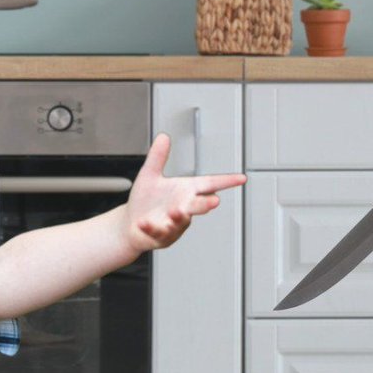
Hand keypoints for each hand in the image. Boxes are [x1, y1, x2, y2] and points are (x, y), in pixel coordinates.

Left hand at [123, 133, 246, 252]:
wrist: (130, 225)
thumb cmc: (145, 201)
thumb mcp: (150, 175)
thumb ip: (158, 157)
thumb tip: (164, 136)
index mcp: (186, 191)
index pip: (209, 184)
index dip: (226, 182)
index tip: (242, 178)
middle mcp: (183, 208)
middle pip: (198, 205)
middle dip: (205, 204)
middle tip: (214, 201)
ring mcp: (174, 224)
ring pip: (180, 221)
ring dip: (179, 217)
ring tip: (177, 211)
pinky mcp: (160, 236)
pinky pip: (157, 232)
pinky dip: (152, 228)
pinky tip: (144, 223)